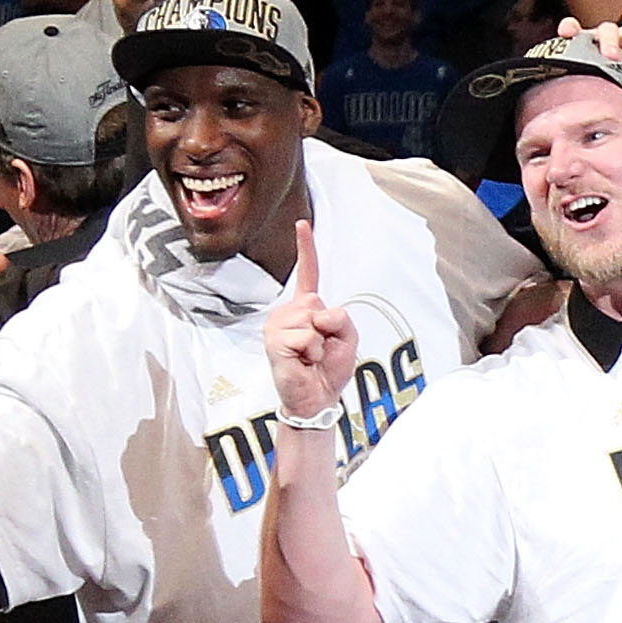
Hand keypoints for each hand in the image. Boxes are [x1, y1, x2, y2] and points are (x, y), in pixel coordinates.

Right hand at [262, 220, 355, 419]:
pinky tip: (303, 361)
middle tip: (320, 349)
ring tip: (310, 357)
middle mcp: (288, 312)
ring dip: (321, 342)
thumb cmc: (328, 369)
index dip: (305, 248)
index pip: (308, 274)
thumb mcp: (347, 338)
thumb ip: (341, 317)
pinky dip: (313, 350)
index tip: (302, 224)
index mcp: (306, 308)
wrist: (317, 399)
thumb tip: (318, 314)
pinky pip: (307, 335)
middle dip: (329, 326)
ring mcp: (277, 325)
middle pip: (317, 299)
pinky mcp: (274, 340)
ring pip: (312, 317)